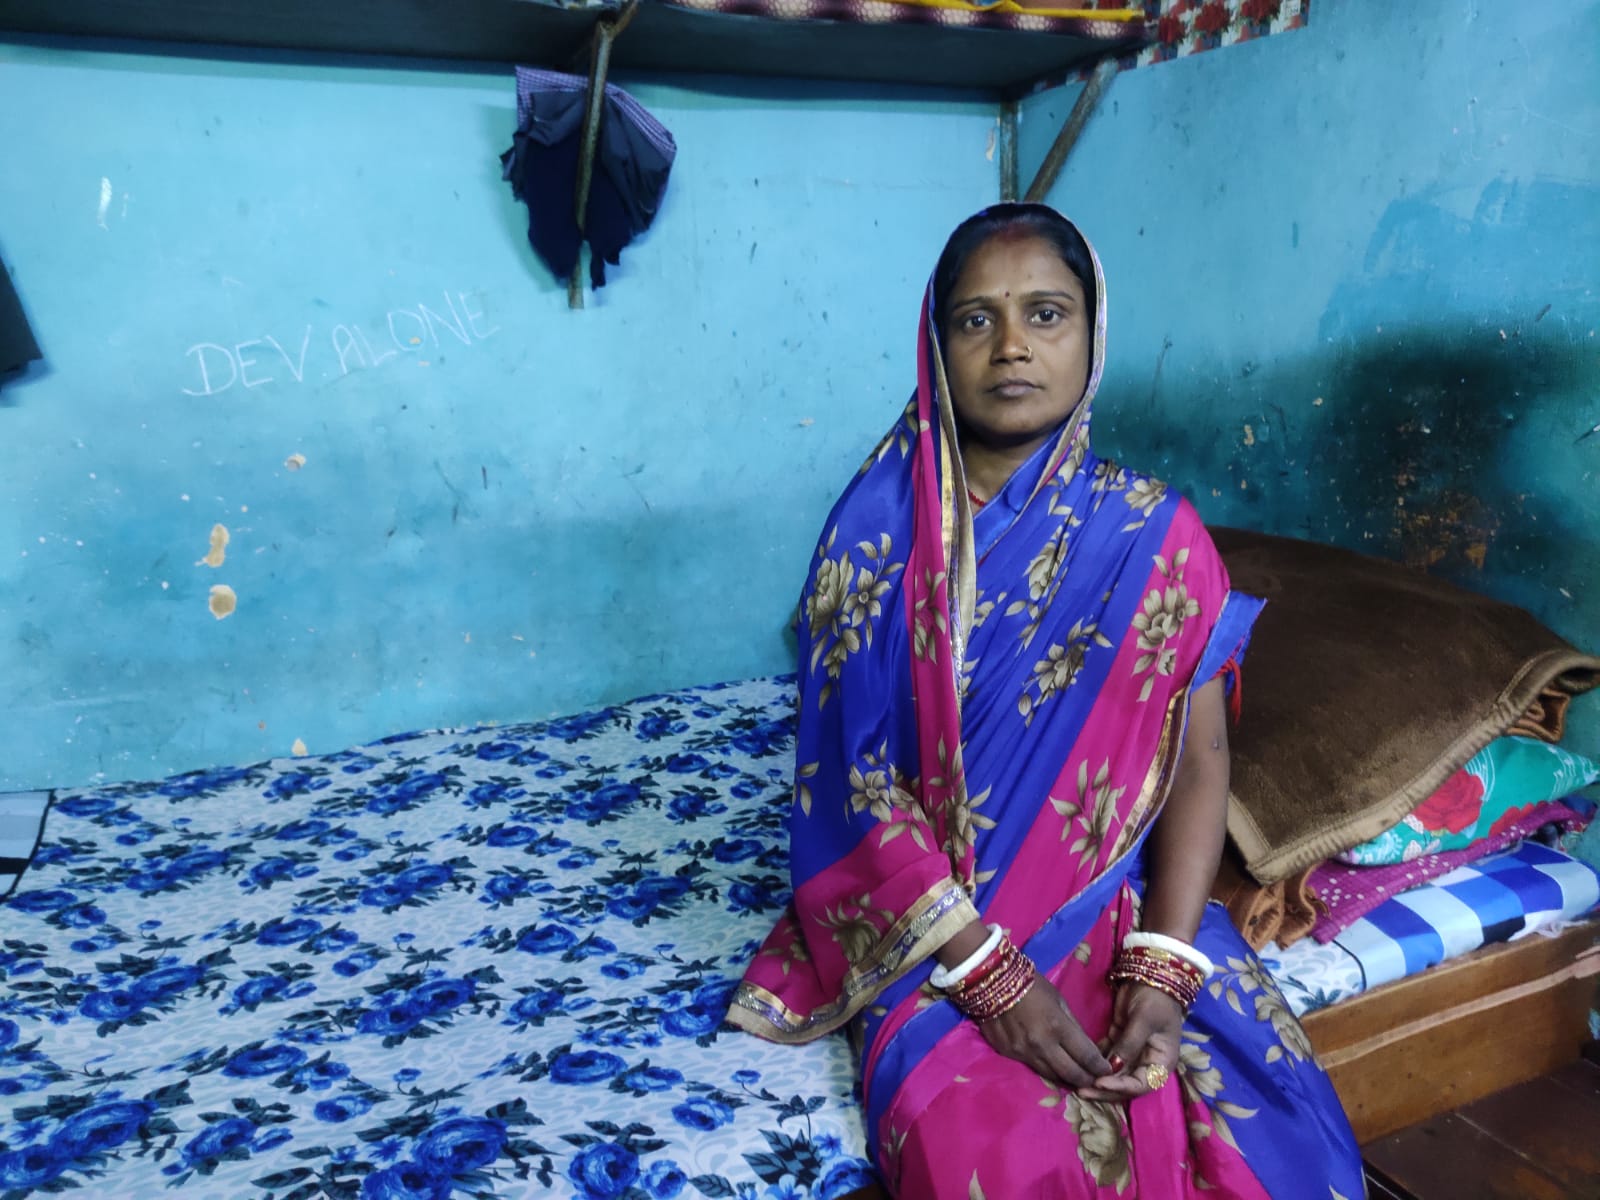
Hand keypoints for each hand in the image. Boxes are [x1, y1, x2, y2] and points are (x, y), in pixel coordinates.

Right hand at [976, 972, 1112, 1088]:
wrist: (991, 980)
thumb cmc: (1031, 984)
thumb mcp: (1059, 1000)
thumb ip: (1072, 1026)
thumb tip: (1085, 1048)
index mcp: (1058, 1027)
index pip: (1086, 1057)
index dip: (1100, 1067)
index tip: (1108, 1070)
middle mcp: (1041, 1045)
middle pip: (1071, 1074)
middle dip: (1087, 1080)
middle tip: (1096, 1082)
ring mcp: (1022, 1052)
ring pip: (1051, 1076)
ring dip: (1067, 1080)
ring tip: (1077, 1081)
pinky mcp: (1007, 1054)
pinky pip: (1032, 1067)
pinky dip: (1045, 1069)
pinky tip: (1052, 1068)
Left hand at [1079, 984, 1183, 1101]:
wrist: (1149, 976)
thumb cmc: (1155, 1000)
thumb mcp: (1144, 1020)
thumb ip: (1129, 1045)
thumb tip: (1112, 1068)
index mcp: (1161, 1062)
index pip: (1141, 1085)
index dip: (1121, 1088)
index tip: (1101, 1083)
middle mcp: (1147, 1063)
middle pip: (1125, 1084)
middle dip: (1104, 1089)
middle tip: (1082, 1091)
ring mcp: (1131, 1053)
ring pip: (1113, 1074)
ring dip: (1096, 1079)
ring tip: (1076, 1084)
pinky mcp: (1118, 1041)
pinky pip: (1105, 1058)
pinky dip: (1093, 1063)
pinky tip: (1077, 1066)